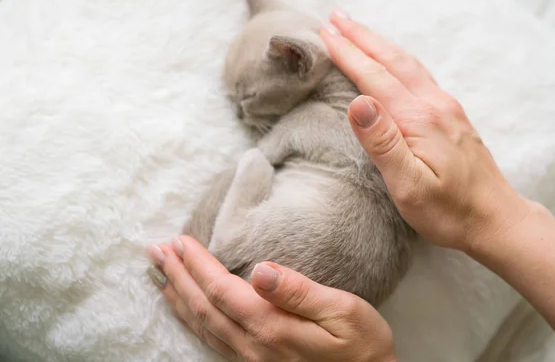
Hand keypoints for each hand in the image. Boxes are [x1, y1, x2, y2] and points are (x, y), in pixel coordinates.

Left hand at [146, 235, 396, 361]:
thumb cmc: (362, 346)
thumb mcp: (343, 312)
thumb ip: (298, 292)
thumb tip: (261, 270)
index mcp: (272, 326)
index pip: (222, 289)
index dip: (198, 264)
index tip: (180, 241)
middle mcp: (253, 345)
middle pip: (204, 306)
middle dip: (177, 276)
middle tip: (154, 250)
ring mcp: (250, 359)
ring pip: (202, 325)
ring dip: (178, 296)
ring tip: (160, 274)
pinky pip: (211, 340)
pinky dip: (191, 320)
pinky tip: (185, 309)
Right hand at [321, 10, 533, 251]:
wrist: (496, 220)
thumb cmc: (449, 212)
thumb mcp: (410, 186)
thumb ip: (383, 143)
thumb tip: (357, 102)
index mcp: (419, 120)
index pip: (375, 78)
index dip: (348, 54)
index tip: (325, 34)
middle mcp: (435, 105)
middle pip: (393, 60)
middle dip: (362, 37)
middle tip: (335, 17)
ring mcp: (446, 108)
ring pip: (408, 64)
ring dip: (380, 43)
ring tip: (357, 30)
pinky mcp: (451, 116)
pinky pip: (419, 75)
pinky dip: (397, 59)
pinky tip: (392, 60)